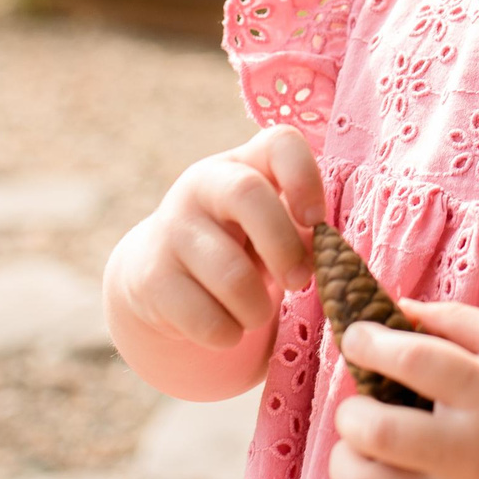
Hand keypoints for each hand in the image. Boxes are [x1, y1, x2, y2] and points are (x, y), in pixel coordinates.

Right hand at [108, 125, 324, 351]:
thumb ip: (302, 231)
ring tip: (255, 312)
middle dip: (284, 247)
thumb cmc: (239, 249)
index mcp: (245, 164)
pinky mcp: (151, 276)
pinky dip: (228, 334)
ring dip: (257, 309)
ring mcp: (171, 227)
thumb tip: (328, 251)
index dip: (305, 178)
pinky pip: (207, 320)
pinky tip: (224, 325)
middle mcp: (202, 184)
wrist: (160, 280)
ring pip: (232, 275)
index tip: (316, 220)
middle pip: (247, 193)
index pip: (280, 143)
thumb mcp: (270, 230)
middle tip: (299, 281)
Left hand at [328, 301, 478, 478]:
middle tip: (361, 393)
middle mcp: (472, 448)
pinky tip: (374, 458)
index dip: (370, 343)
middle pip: (380, 431)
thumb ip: (453, 319)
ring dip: (345, 452)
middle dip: (351, 405)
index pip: (415, 362)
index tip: (356, 335)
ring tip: (362, 433)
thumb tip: (390, 309)